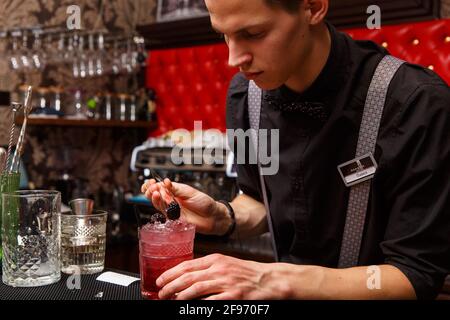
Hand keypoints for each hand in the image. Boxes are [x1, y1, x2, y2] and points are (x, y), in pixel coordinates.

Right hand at [141, 179, 228, 234]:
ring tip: (155, 192)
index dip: (152, 185)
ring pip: (158, 204)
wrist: (213, 216)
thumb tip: (165, 181)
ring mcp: (172, 210)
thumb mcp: (189, 192)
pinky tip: (162, 199)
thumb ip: (176, 188)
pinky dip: (163, 206)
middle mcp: (171, 201)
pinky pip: (165, 213)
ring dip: (155, 198)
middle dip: (150, 191)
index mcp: (174, 192)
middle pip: (155, 196)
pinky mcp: (174, 219)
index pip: (159, 187)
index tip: (151, 182)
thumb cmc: (204, 202)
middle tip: (152, 187)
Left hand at [156, 253, 290, 299]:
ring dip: (179, 295)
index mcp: (216, 260)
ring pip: (196, 288)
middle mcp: (219, 269)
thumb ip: (208, 268)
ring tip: (171, 300)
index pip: (187, 265)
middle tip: (161, 293)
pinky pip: (211, 301)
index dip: (171, 273)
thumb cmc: (248, 272)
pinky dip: (198, 305)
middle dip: (170, 285)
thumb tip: (188, 276)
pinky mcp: (233, 296)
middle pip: (188, 276)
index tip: (161, 280)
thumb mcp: (226, 264)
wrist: (269, 279)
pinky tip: (189, 307)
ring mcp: (226, 283)